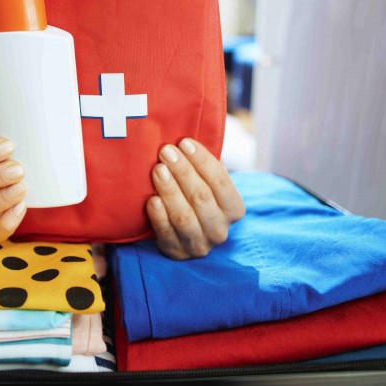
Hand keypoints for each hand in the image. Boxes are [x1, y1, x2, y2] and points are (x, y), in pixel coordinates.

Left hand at [147, 138, 244, 259]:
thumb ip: (205, 164)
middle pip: (202, 197)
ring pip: (184, 216)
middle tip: (165, 151)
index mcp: (234, 209)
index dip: (202, 160)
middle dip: (183, 171)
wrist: (185, 233)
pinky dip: (159, 216)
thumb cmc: (196, 196)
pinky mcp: (176, 253)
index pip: (221, 182)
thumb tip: (194, 133)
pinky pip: (166, 235)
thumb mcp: (208, 181)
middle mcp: (220, 230)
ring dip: (170, 190)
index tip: (184, 142)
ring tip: (157, 170)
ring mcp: (198, 244)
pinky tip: (151, 200)